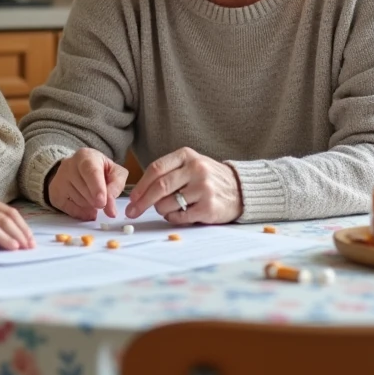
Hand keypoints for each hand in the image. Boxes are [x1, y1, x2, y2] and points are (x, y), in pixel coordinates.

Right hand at [46, 148, 128, 220]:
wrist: (78, 168)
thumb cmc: (99, 169)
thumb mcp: (114, 171)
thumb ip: (116, 185)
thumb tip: (110, 206)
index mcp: (85, 156)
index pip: (91, 172)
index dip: (97, 188)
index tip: (102, 203)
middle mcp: (69, 165)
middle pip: (85, 190)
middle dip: (97, 201)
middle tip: (103, 202)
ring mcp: (59, 179)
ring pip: (79, 201)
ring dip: (90, 206)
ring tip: (93, 198)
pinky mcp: (54, 193)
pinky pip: (70, 210)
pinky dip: (81, 213)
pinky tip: (87, 208)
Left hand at [126, 147, 241, 224]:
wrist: (241, 189)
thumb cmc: (209, 178)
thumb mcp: (191, 165)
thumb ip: (168, 172)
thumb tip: (139, 193)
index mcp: (187, 155)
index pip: (156, 169)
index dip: (140, 186)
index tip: (132, 199)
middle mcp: (196, 169)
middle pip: (159, 187)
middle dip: (142, 202)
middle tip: (132, 212)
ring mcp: (204, 188)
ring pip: (167, 204)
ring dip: (162, 211)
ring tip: (170, 209)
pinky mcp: (208, 207)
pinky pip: (180, 217)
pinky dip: (174, 219)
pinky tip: (181, 214)